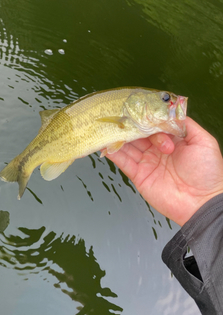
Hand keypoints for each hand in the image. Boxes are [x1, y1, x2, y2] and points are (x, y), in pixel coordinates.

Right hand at [107, 117, 222, 225]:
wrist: (202, 202)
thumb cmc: (208, 173)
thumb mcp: (203, 142)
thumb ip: (186, 124)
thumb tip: (170, 111)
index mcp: (172, 139)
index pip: (154, 123)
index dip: (148, 117)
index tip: (141, 111)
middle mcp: (156, 149)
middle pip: (138, 132)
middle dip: (131, 125)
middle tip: (123, 117)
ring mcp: (146, 162)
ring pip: (128, 145)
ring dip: (118, 135)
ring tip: (108, 124)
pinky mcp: (138, 175)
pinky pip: (123, 161)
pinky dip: (113, 152)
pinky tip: (105, 142)